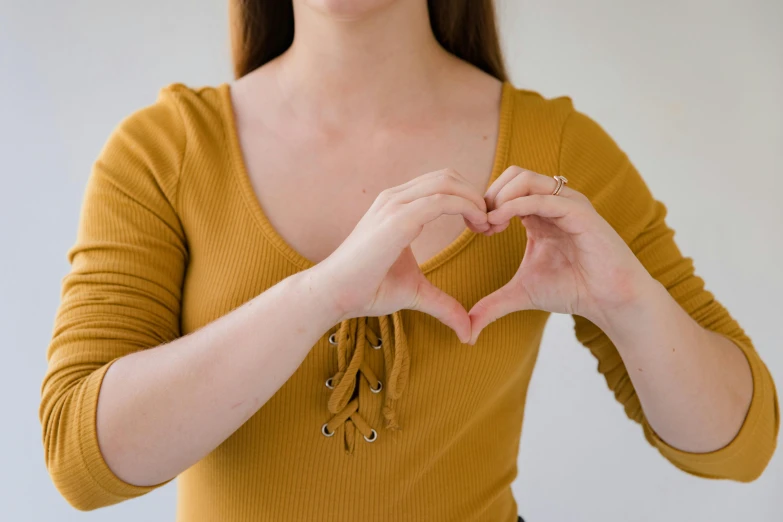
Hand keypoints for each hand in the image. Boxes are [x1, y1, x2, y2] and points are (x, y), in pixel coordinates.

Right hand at [312, 168, 489, 342]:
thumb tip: (467, 331)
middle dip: (476, 195)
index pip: (441, 184)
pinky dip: (467, 207)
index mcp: (397, 206)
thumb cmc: (366, 290)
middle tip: (490, 225)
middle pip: (448, 176)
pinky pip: (441, 200)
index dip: (468, 199)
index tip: (483, 226)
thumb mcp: (414, 293)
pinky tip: (477, 227)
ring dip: (475, 200)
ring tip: (486, 227)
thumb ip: (442, 304)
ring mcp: (394, 205)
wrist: (333, 294)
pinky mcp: (397, 219)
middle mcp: (395, 198)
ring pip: (447, 183)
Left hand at [467, 166, 653, 343]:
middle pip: (513, 174)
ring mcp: (568, 203)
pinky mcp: (579, 212)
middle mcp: (554, 202)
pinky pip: (542, 197)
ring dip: (499, 197)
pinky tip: (499, 224)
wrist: (610, 300)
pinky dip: (515, 205)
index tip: (475, 229)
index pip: (506, 187)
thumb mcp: (522, 294)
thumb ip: (493, 306)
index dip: (484, 204)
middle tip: (480, 225)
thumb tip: (467, 332)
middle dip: (489, 196)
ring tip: (490, 225)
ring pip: (525, 178)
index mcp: (540, 212)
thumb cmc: (572, 290)